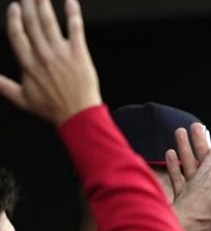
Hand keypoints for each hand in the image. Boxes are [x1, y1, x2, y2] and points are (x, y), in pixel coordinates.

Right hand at [0, 0, 100, 123]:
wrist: (79, 115)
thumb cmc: (52, 108)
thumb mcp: (22, 99)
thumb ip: (3, 85)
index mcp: (28, 64)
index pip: (16, 34)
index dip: (14, 19)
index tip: (15, 7)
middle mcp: (43, 55)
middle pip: (32, 23)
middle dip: (28, 5)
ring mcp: (61, 53)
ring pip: (49, 22)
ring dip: (44, 5)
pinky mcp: (79, 54)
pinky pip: (75, 29)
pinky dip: (73, 13)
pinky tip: (70, 2)